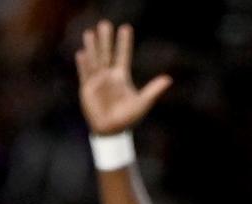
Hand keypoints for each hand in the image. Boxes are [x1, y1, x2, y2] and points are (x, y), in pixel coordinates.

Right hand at [76, 20, 170, 135]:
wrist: (112, 132)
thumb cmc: (128, 119)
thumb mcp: (142, 103)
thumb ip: (153, 90)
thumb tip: (168, 79)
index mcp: (121, 77)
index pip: (122, 55)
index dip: (124, 43)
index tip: (126, 27)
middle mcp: (108, 76)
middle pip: (106, 53)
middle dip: (106, 40)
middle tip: (105, 23)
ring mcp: (97, 82)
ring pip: (94, 60)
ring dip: (92, 47)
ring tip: (89, 33)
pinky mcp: (87, 90)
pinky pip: (85, 74)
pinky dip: (84, 64)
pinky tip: (82, 53)